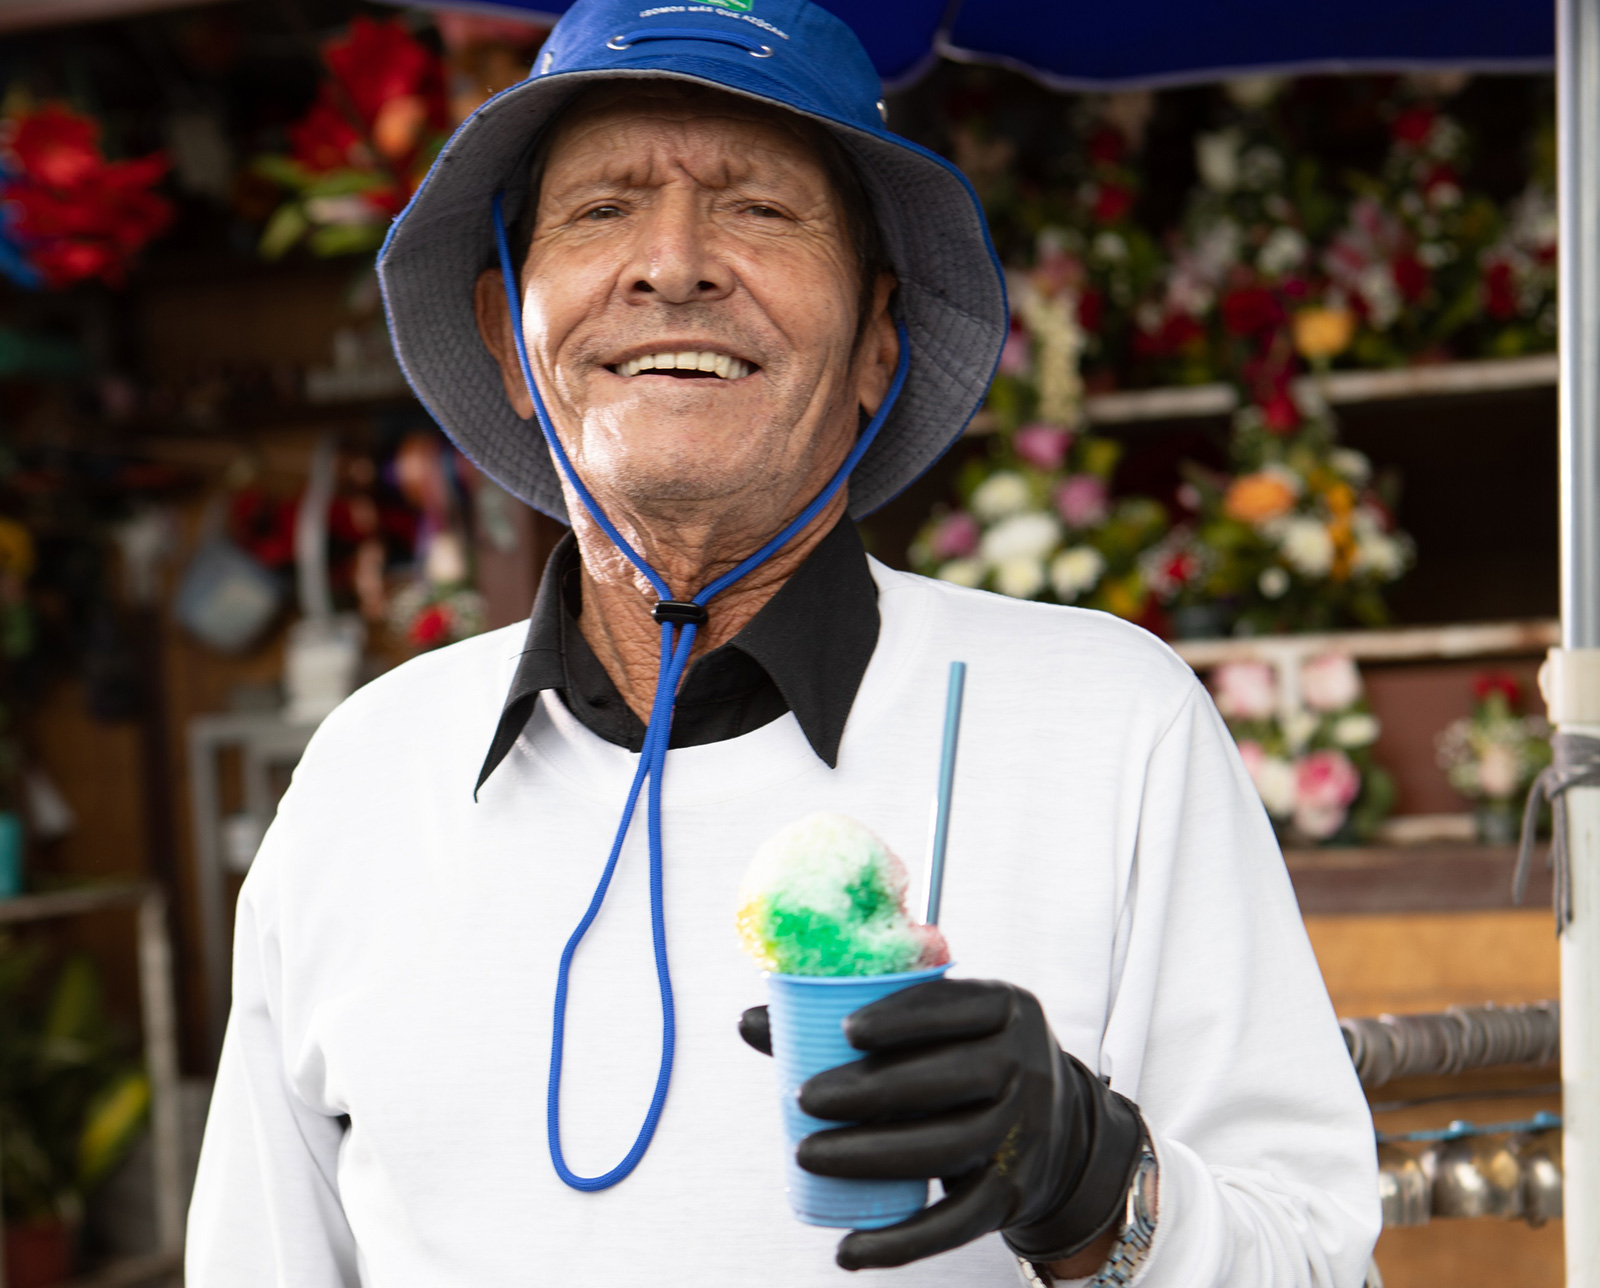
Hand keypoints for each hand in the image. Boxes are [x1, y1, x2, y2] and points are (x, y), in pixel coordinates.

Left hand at [738, 979, 1142, 1269]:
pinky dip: (900, 1243)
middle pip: (949, 1080)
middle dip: (872, 1090)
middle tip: (804, 1099)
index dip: (904, 1018)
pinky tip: (848, 1249)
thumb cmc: (961, 1060)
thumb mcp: (935, 1029)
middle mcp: (1026, 1067)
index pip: (957, 1006)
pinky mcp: (1012, 1193)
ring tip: (807, 1155)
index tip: (846, 1029)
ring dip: (872, 1155)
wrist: (1056, 1129)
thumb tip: (749, 1021)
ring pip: (948, 1149)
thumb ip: (852, 1021)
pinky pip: (955, 1223)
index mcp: (1006, 1009)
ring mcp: (1024, 1133)